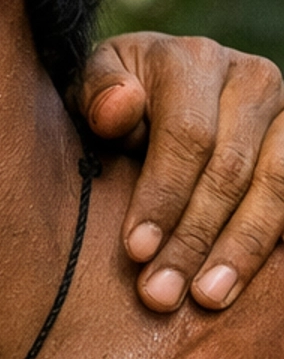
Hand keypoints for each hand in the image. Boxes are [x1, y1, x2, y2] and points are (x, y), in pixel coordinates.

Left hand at [76, 32, 283, 310]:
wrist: (168, 92)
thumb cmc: (118, 102)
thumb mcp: (93, 89)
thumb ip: (96, 93)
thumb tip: (117, 111)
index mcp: (192, 60)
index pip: (186, 135)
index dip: (162, 196)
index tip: (136, 250)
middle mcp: (252, 77)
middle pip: (229, 170)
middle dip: (192, 238)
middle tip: (160, 294)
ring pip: (276, 187)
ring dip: (241, 249)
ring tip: (208, 298)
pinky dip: (273, 244)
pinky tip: (243, 280)